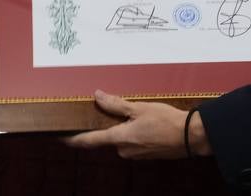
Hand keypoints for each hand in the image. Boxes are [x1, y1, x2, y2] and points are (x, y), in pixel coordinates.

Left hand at [66, 91, 210, 159]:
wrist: (190, 136)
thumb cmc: (165, 120)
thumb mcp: (139, 108)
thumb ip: (116, 104)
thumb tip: (97, 96)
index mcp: (119, 138)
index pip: (89, 140)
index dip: (73, 139)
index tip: (60, 137)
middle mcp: (124, 150)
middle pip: (109, 137)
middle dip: (110, 125)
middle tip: (114, 109)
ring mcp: (135, 154)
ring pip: (123, 139)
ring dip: (125, 128)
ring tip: (139, 114)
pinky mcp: (145, 154)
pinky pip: (134, 142)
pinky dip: (135, 133)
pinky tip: (147, 123)